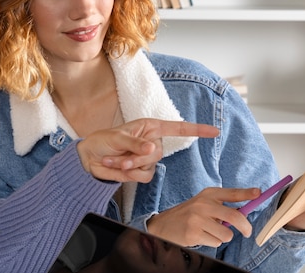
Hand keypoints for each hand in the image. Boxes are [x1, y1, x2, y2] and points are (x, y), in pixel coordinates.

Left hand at [76, 118, 217, 183]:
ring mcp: (148, 158)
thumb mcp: (118, 138)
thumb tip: (152, 148)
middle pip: (158, 153)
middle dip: (137, 157)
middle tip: (121, 156)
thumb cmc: (103, 140)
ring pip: (150, 166)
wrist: (90, 157)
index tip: (215, 131)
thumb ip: (135, 145)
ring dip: (130, 165)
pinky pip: (144, 177)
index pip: (178, 128)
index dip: (197, 130)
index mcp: (150, 127)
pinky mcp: (142, 172)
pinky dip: (129, 174)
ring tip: (115, 160)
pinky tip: (117, 166)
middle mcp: (152, 142)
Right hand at [147, 187, 260, 246]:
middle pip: (235, 216)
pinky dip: (212, 241)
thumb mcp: (203, 203)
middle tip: (246, 232)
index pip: (231, 193)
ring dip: (222, 236)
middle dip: (245, 227)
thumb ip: (221, 206)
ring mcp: (198, 218)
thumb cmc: (188, 214)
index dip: (246, 193)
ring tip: (210, 231)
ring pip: (227, 234)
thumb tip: (245, 214)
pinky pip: (216, 242)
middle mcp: (203, 204)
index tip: (258, 193)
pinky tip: (201, 236)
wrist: (164, 224)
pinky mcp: (194, 233)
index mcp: (208, 194)